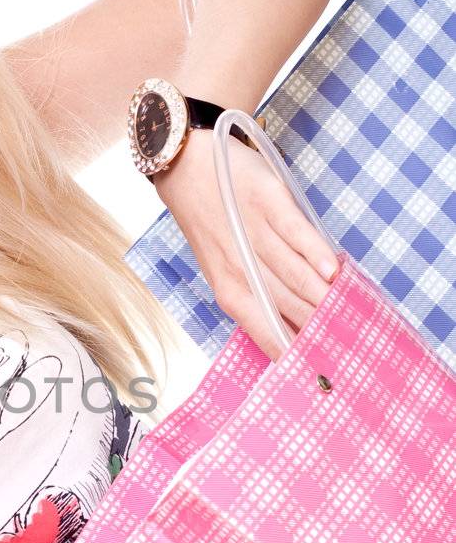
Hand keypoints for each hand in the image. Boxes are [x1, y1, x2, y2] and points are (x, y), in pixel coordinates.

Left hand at [152, 128, 338, 360]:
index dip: (297, 355)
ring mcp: (255, 235)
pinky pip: (294, 234)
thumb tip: (301, 329)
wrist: (188, 168)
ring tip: (352, 315)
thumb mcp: (228, 270)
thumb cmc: (215, 225)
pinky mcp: (268, 204)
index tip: (324, 374)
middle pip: (289, 307)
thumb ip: (260, 298)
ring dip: (324, 297)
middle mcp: (241, 269)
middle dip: (321, 330)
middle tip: (354, 348)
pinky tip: (332, 271)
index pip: (268, 334)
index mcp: (231, 293)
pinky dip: (313, 253)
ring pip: (294, 276)